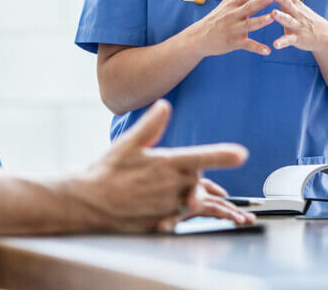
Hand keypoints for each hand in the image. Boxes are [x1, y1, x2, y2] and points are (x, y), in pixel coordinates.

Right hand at [79, 100, 248, 231]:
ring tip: (158, 189)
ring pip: (190, 198)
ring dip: (184, 193)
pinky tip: (157, 206)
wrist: (85, 203)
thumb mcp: (127, 144)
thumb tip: (164, 105)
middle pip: (197, 178)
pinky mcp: (162, 223)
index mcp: (165, 164)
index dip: (222, 155)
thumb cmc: (105, 172)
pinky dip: (175, 211)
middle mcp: (170, 187)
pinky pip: (179, 216)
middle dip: (190, 174)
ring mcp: (167, 207)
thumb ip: (150, 126)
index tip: (242, 154)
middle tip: (163, 171)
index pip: (200, 157)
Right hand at [191, 0, 276, 57]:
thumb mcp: (227, 2)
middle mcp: (233, 15)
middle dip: (261, 0)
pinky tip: (268, 50)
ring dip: (261, 21)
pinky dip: (257, 48)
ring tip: (273, 18)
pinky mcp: (233, 42)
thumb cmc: (216, 18)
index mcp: (233, 4)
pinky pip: (247, 45)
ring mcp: (233, 29)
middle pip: (249, 6)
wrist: (198, 37)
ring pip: (249, 24)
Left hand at [262, 0, 327, 52]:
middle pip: (288, 3)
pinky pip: (289, 40)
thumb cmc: (304, 16)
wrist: (325, 36)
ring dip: (281, 17)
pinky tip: (275, 45)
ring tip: (274, 13)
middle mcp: (296, 12)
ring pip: (288, 20)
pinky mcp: (298, 38)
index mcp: (293, 3)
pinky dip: (282, 42)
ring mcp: (297, 25)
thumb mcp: (293, 2)